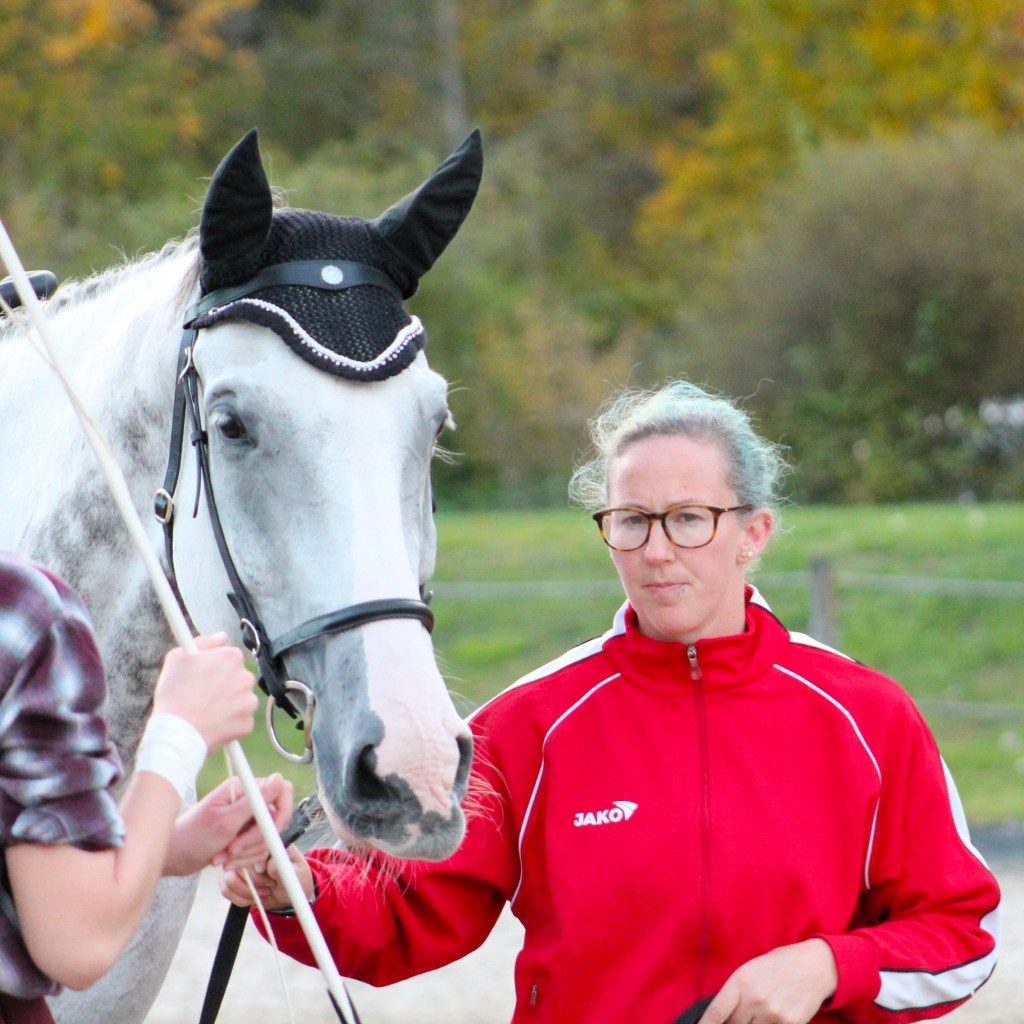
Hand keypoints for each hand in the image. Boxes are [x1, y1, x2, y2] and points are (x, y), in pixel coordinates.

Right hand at [152, 634, 257, 751]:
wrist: (177, 732)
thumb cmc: (174, 694)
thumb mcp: (178, 657)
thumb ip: (203, 642)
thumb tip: (221, 636)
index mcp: (232, 657)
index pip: (227, 656)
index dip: (212, 666)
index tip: (201, 675)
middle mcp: (246, 677)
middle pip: (236, 676)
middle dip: (223, 683)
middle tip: (201, 694)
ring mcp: (249, 702)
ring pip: (240, 698)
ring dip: (228, 702)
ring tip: (205, 710)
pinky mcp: (248, 723)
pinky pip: (240, 719)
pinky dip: (229, 721)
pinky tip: (212, 723)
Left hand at [165, 774, 293, 875]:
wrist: (173, 857)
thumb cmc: (192, 836)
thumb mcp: (226, 821)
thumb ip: (254, 801)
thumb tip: (278, 779)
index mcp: (244, 788)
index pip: (281, 790)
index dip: (282, 811)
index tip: (271, 831)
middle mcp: (248, 800)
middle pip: (275, 819)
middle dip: (256, 840)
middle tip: (234, 849)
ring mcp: (246, 818)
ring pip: (267, 837)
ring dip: (246, 853)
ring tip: (223, 858)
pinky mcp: (243, 834)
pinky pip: (258, 848)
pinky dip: (244, 858)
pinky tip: (225, 861)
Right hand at [219, 842, 312, 910]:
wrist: (288, 895)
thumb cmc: (296, 880)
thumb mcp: (298, 874)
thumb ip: (285, 868)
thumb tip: (270, 865)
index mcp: (270, 841)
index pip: (253, 844)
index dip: (256, 860)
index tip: (264, 871)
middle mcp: (251, 849)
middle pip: (237, 861)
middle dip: (254, 879)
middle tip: (270, 885)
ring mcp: (239, 863)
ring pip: (229, 877)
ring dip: (246, 890)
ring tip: (263, 891)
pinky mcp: (231, 877)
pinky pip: (225, 889)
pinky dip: (239, 898)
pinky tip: (252, 898)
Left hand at [698, 939, 836, 1023]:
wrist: (813, 966)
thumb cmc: (776, 966)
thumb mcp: (750, 971)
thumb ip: (735, 993)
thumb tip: (720, 1018)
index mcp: (741, 981)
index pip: (716, 1012)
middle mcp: (755, 999)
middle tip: (737, 1017)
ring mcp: (773, 1014)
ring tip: (754, 1016)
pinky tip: (769, 1019)